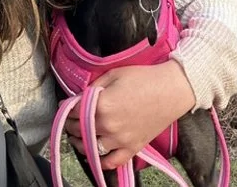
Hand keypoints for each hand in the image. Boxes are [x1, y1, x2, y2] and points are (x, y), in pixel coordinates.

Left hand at [65, 60, 195, 169]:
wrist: (171, 90)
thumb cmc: (144, 78)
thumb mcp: (114, 74)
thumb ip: (94, 86)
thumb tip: (80, 96)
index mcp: (102, 105)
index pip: (74, 111)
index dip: (67, 107)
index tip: (65, 105)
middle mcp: (108, 126)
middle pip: (79, 130)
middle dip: (71, 123)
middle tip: (70, 119)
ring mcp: (120, 140)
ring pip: (90, 148)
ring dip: (80, 142)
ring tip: (78, 135)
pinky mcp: (132, 148)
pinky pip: (111, 162)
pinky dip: (100, 161)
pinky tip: (95, 154)